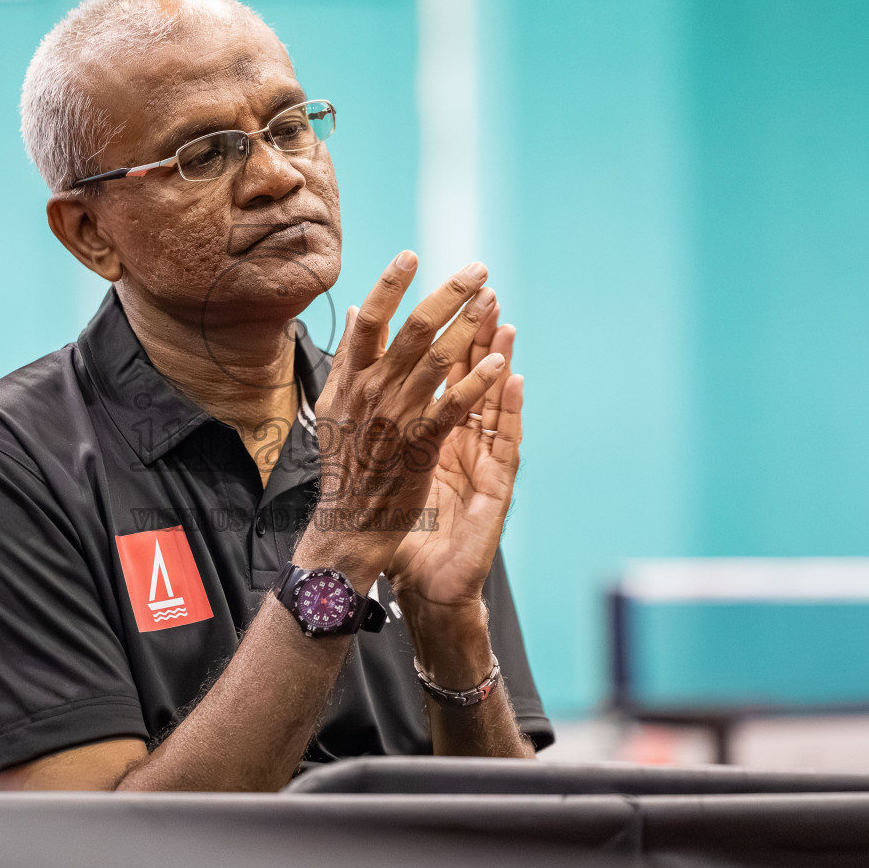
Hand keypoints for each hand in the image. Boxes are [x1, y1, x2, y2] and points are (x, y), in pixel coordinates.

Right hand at [296, 251, 506, 588]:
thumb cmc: (343, 463)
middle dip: (447, 295)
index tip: (411, 256)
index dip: (389, 285)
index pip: (369, 321)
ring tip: (492, 301)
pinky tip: (497, 362)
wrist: (348, 522)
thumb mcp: (332, 405)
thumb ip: (348, 358)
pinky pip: (452, 406)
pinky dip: (475, 383)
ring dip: (468, 327)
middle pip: (411, 330)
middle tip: (476, 270)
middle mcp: (371, 393)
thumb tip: (360, 310)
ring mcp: (396, 418)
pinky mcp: (420, 445)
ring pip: (436, 361)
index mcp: (349, 380)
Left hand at [388, 303, 523, 608]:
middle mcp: (462, 440)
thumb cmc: (403, 521)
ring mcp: (480, 461)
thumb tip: (355, 372)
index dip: (445, 332)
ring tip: (504, 319)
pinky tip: (513, 379)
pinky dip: (507, 410)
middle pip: (471, 376)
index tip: (442, 291)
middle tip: (483, 289)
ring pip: (491, 401)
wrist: (422, 578)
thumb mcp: (383, 462)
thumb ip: (377, 416)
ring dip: (497, 357)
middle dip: (475, 330)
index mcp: (434, 429)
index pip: (443, 373)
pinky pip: (502, 442)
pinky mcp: (493, 487)